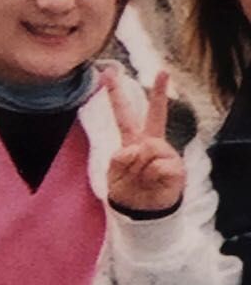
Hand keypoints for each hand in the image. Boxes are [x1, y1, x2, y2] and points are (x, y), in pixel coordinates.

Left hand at [99, 67, 184, 212]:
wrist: (142, 214)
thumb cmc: (128, 191)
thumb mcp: (114, 173)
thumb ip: (120, 157)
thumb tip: (139, 149)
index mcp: (133, 141)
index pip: (124, 115)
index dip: (116, 94)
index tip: (109, 72)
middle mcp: (151, 143)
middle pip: (154, 116)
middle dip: (159, 93)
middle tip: (163, 71)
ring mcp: (165, 153)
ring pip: (148, 150)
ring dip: (139, 168)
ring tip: (142, 179)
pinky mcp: (176, 167)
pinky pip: (159, 166)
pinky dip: (152, 176)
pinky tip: (154, 182)